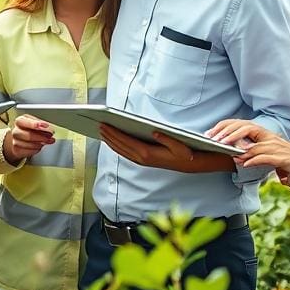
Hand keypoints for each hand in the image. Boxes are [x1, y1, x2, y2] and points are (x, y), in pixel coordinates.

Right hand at [3, 115, 54, 164]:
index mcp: (20, 121)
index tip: (46, 125)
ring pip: (29, 144)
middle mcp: (16, 131)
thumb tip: (50, 128)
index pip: (25, 122)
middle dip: (41, 136)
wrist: (20, 140)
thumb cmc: (29, 130)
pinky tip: (40, 146)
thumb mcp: (35, 124)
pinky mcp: (17, 150)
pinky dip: (37, 149)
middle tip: (50, 136)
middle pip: (28, 135)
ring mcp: (15, 141)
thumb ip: (41, 125)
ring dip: (41, 143)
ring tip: (48, 141)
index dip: (35, 124)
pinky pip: (29, 151)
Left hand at [98, 124, 234, 172]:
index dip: (114, 133)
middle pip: (120, 146)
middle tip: (98, 125)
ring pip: (121, 151)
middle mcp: (142, 159)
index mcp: (148, 154)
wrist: (191, 164)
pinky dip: (117, 146)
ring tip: (102, 131)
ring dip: (110, 141)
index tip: (104, 125)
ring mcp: (142, 161)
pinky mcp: (143, 161)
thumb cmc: (185, 152)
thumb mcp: (179, 145)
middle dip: (108, 135)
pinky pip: (125, 153)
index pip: (126, 142)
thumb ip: (167, 138)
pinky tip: (112, 140)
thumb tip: (154, 131)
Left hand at [209, 119, 289, 179]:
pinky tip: (244, 164)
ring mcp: (276, 147)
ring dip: (238, 149)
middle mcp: (269, 138)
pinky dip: (253, 160)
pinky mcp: (282, 158)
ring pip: (253, 145)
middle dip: (228, 134)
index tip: (213, 133)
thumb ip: (256, 153)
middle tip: (214, 140)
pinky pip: (265, 158)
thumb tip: (239, 157)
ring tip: (226, 152)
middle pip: (245, 129)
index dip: (227, 127)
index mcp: (266, 135)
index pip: (243, 125)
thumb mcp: (271, 153)